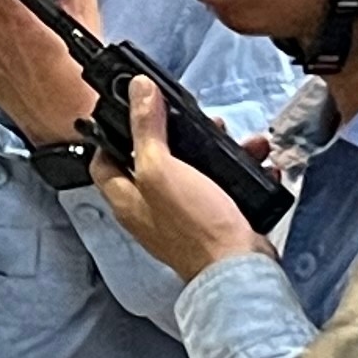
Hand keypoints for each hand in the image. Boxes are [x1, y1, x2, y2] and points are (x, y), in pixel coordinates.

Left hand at [90, 78, 264, 281]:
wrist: (239, 268)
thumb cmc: (195, 226)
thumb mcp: (161, 169)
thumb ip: (146, 129)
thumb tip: (137, 89)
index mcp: (126, 199)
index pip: (102, 162)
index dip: (111, 134)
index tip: (129, 112)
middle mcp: (150, 209)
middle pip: (154, 160)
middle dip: (177, 134)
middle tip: (193, 119)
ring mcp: (182, 216)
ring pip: (195, 169)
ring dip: (217, 148)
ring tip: (233, 137)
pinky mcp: (213, 220)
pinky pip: (225, 186)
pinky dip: (240, 170)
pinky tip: (255, 160)